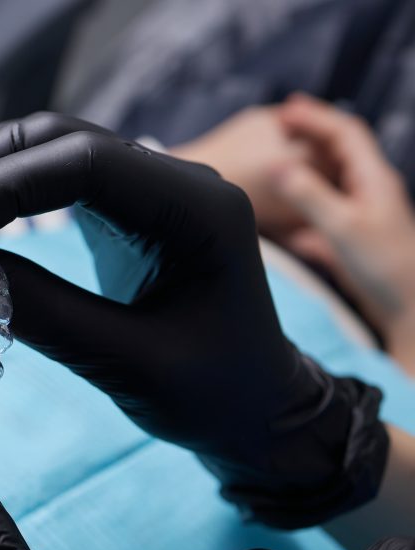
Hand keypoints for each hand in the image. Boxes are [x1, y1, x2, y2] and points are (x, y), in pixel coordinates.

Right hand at [0, 112, 387, 527]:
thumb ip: (38, 313)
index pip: (81, 164)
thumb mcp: (127, 364)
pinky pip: (52, 183)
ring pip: (45, 153)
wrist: (258, 412)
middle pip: (54, 140)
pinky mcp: (124, 212)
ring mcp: (147, 190)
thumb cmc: (213, 397)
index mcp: (195, 208)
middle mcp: (173, 180)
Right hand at [271, 93, 414, 373]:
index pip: (345, 133)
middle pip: (341, 149)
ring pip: (336, 176)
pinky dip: (310, 198)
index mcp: (373, 179)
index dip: (315, 117)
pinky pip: (331, 206)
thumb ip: (308, 195)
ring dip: (310, 163)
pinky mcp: (357, 234)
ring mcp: (365, 211)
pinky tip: (291, 212)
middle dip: (312, 133)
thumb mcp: (340, 227)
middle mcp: (372, 189)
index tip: (285, 110)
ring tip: (283, 158)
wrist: (407, 309)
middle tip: (282, 124)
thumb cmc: (383, 268)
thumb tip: (276, 167)